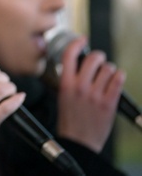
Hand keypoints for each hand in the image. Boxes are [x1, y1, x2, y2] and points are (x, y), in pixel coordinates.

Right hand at [56, 36, 123, 151]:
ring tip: (106, 75)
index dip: (77, 43)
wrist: (78, 141)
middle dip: (98, 56)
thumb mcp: (61, 95)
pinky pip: (118, 80)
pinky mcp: (109, 103)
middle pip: (93, 59)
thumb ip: (69, 79)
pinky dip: (118, 76)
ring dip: (109, 69)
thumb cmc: (70, 119)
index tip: (82, 39)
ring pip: (108, 68)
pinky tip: (115, 79)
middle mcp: (80, 87)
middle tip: (99, 60)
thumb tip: (79, 63)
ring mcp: (96, 95)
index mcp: (65, 84)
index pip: (69, 55)